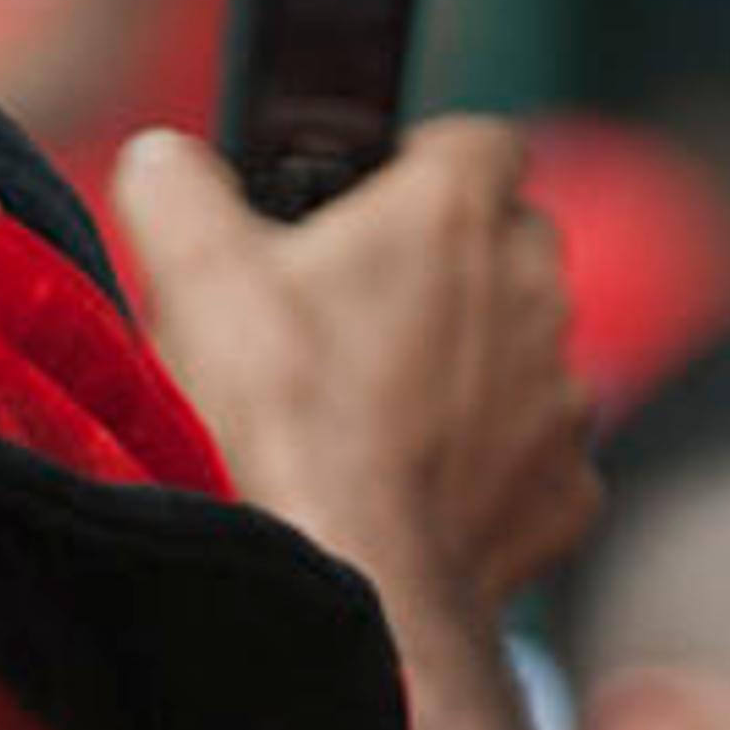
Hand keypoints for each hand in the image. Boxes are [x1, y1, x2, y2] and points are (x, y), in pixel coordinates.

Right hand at [111, 116, 596, 611]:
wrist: (354, 584)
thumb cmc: (282, 424)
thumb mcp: (195, 277)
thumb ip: (175, 189)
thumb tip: (160, 161)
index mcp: (456, 212)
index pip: (471, 144)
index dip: (417, 171)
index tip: (365, 215)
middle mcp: (534, 288)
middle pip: (505, 248)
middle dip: (447, 275)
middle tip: (354, 327)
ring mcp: (564, 394)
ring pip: (525, 357)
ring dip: (470, 376)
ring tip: (377, 426)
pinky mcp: (569, 489)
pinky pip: (536, 463)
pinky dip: (491, 476)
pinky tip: (417, 502)